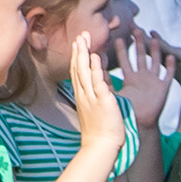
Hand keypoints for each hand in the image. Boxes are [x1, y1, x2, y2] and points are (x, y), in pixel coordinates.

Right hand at [69, 30, 130, 157]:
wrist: (100, 146)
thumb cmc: (99, 131)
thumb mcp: (94, 109)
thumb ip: (96, 95)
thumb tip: (100, 84)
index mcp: (82, 96)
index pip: (78, 72)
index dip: (78, 56)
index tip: (78, 43)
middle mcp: (84, 95)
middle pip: (78, 68)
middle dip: (79, 50)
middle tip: (80, 34)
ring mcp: (92, 97)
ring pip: (85, 72)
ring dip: (84, 54)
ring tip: (84, 39)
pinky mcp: (102, 101)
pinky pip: (98, 82)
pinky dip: (96, 69)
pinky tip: (96, 57)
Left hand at [113, 30, 174, 133]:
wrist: (138, 128)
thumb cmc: (124, 115)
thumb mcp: (112, 96)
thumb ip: (104, 82)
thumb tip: (92, 69)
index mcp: (130, 80)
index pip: (124, 60)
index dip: (121, 49)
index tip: (116, 36)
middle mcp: (142, 79)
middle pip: (140, 56)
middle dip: (138, 42)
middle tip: (135, 28)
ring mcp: (153, 82)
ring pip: (155, 61)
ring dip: (155, 50)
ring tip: (154, 37)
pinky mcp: (163, 89)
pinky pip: (168, 75)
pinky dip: (170, 66)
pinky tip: (171, 55)